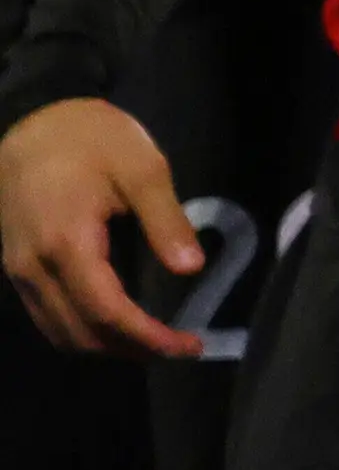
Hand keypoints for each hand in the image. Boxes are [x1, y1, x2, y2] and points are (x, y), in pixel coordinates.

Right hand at [0, 99, 200, 357]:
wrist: (33, 119)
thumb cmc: (91, 138)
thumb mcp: (142, 168)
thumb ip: (166, 221)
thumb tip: (191, 269)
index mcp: (67, 244)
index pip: (107, 312)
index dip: (147, 338)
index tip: (187, 347)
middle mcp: (34, 267)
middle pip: (79, 332)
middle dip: (130, 350)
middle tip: (177, 348)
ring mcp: (18, 269)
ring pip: (58, 331)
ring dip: (104, 346)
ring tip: (152, 341)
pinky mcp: (14, 264)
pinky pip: (45, 314)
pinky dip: (81, 329)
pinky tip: (114, 322)